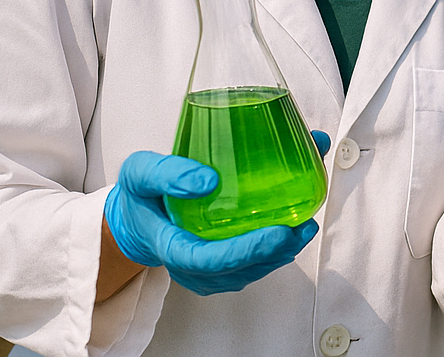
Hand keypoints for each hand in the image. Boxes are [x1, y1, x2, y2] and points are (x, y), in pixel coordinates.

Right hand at [103, 150, 319, 295]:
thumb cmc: (139, 195)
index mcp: (170, 246)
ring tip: (306, 225)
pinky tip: (295, 226)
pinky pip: (251, 265)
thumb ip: (167, 172)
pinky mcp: (221, 266)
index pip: (207, 260)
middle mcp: (191, 267)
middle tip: (303, 227)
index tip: (277, 233)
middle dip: (274, 252)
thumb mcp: (140, 173)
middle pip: (237, 270)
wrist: (137, 215)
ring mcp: (207, 272)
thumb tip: (208, 180)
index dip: (245, 251)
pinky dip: (276, 249)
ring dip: (281, 252)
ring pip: (249, 271)